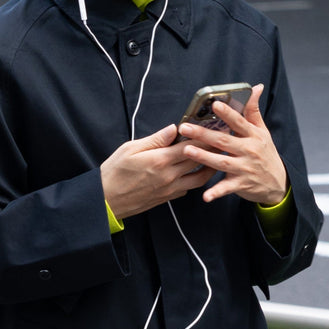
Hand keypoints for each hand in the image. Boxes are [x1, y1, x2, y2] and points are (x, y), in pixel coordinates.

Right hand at [100, 124, 215, 219]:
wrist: (106, 200)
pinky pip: (188, 188)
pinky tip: (195, 172)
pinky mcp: (168, 198)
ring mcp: (170, 189)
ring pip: (199, 178)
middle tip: (222, 140)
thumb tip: (173, 129)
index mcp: (160, 160)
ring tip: (215, 158)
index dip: (203, 136)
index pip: (189, 145)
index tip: (213, 128)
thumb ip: (155, 139)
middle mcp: (169, 175)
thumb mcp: (130, 149)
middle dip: (211, 149)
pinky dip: (195, 180)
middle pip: (198, 160)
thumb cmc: (114, 172)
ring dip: (209, 168)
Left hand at [177, 84, 287, 204]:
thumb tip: (256, 87)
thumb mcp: (263, 132)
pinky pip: (226, 188)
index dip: (227, 113)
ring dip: (204, 157)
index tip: (214, 105)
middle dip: (203, 134)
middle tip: (185, 127)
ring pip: (221, 162)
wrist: (278, 183)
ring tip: (187, 151)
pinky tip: (205, 196)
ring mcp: (244, 168)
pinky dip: (216, 192)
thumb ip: (254, 111)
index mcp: (253, 136)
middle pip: (224, 141)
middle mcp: (249, 151)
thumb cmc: (266, 154)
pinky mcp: (241, 184)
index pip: (239, 122)